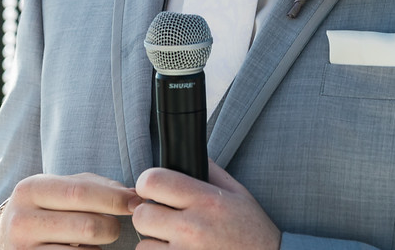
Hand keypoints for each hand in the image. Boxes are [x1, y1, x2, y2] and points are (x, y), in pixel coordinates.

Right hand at [0, 172, 139, 248]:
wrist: (4, 237)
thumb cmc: (44, 208)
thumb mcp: (58, 188)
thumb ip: (93, 185)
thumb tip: (130, 194)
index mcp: (31, 189)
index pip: (80, 192)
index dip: (113, 198)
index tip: (136, 202)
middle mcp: (23, 220)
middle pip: (87, 226)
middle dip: (111, 226)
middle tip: (114, 225)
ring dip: (100, 246)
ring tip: (96, 238)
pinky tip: (84, 249)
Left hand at [131, 161, 280, 249]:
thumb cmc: (252, 230)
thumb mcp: (238, 193)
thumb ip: (211, 171)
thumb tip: (188, 154)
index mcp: (206, 200)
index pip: (154, 181)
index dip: (148, 183)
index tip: (153, 189)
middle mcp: (193, 228)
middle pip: (142, 214)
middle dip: (148, 214)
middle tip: (161, 217)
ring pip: (143, 244)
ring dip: (153, 242)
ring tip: (172, 241)